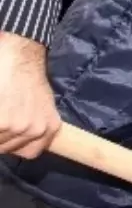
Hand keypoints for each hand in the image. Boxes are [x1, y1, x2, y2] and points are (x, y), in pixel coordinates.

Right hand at [0, 35, 61, 158]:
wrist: (20, 55)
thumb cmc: (27, 77)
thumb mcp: (41, 104)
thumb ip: (34, 123)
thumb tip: (20, 135)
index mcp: (49, 127)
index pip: (30, 152)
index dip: (14, 143)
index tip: (8, 131)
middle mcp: (36, 130)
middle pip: (5, 147)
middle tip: (2, 112)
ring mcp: (16, 126)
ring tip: (1, 105)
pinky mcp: (1, 121)